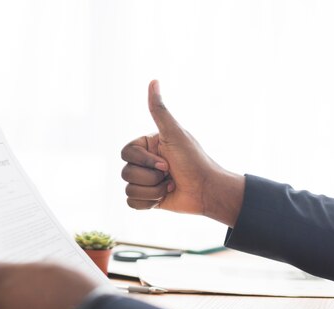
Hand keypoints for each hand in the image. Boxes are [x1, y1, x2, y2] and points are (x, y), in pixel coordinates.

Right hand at [120, 80, 244, 226]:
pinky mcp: (147, 199)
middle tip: (171, 175)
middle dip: (151, 178)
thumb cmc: (194, 161)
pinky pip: (132, 203)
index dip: (144, 161)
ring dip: (153, 191)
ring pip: (129, 189)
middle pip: (126, 172)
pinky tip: (164, 198)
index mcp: (147, 146)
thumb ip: (160, 110)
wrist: (207, 191)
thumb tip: (153, 81)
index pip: (126, 153)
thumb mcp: (175, 134)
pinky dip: (149, 202)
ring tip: (170, 186)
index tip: (166, 162)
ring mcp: (145, 181)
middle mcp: (144, 163)